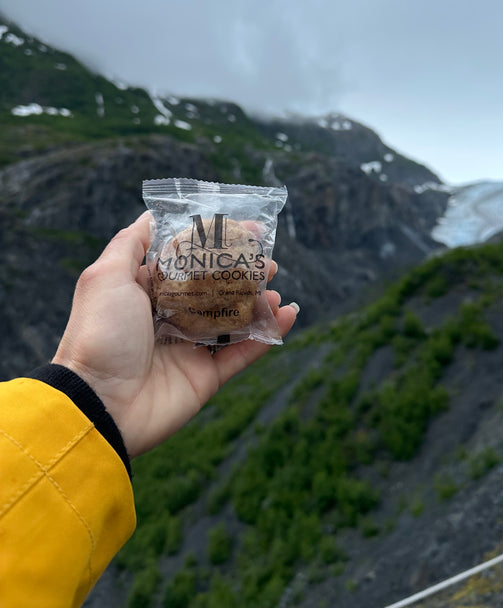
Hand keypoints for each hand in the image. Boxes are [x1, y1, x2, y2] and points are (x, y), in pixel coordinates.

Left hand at [52, 212, 297, 457]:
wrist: (98, 403)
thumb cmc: (99, 333)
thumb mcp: (106, 276)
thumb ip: (131, 244)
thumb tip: (152, 215)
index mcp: (147, 292)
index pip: (189, 261)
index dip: (217, 244)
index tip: (246, 228)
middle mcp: (170, 318)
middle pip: (217, 288)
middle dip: (244, 272)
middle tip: (268, 261)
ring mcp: (190, 348)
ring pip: (234, 319)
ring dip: (259, 301)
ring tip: (276, 288)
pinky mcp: (206, 376)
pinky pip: (244, 352)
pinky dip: (268, 334)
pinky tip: (288, 315)